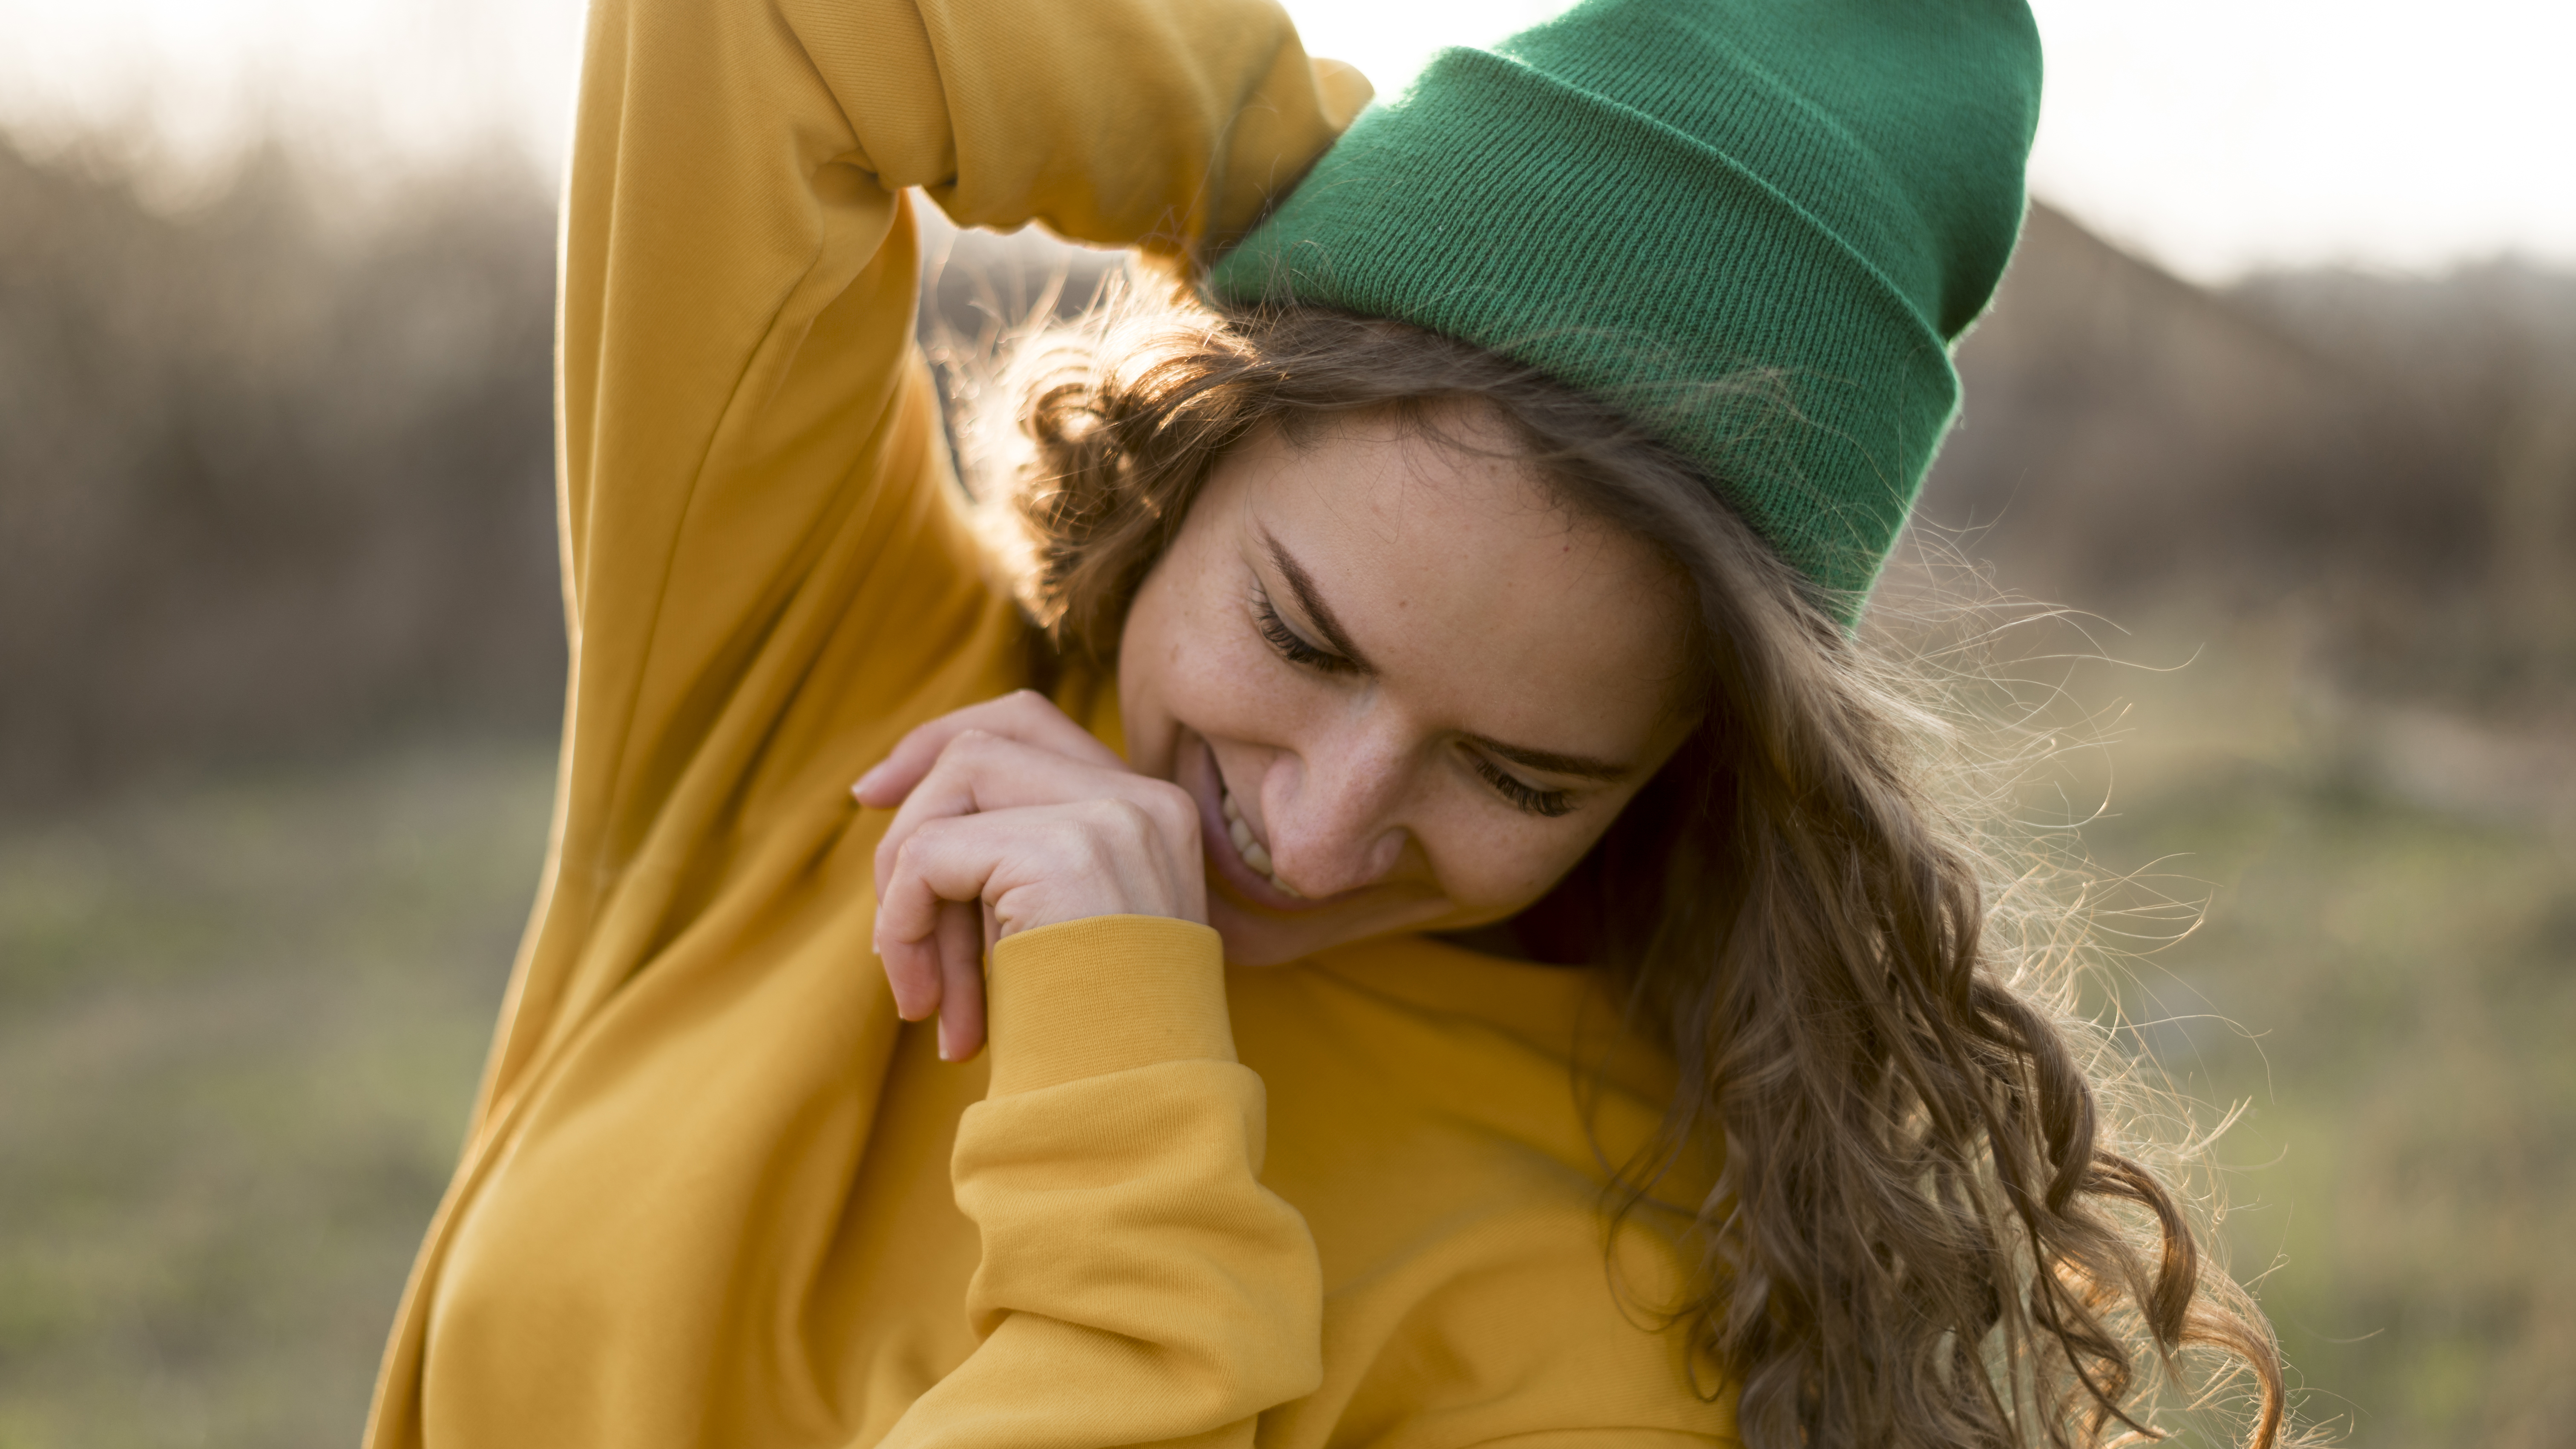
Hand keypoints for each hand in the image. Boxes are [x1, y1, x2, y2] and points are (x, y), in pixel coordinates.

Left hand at [854, 690, 1206, 1061]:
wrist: (1141, 1119)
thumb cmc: (1097, 1049)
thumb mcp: (1057, 934)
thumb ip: (1007, 864)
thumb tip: (892, 805)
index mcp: (1154, 813)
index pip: (1031, 724)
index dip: (939, 744)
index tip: (876, 793)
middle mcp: (1142, 799)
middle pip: (983, 739)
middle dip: (908, 812)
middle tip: (880, 904)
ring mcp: (1110, 817)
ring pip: (951, 785)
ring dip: (907, 889)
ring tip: (923, 993)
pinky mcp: (1063, 852)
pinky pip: (930, 853)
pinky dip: (903, 924)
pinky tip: (926, 1001)